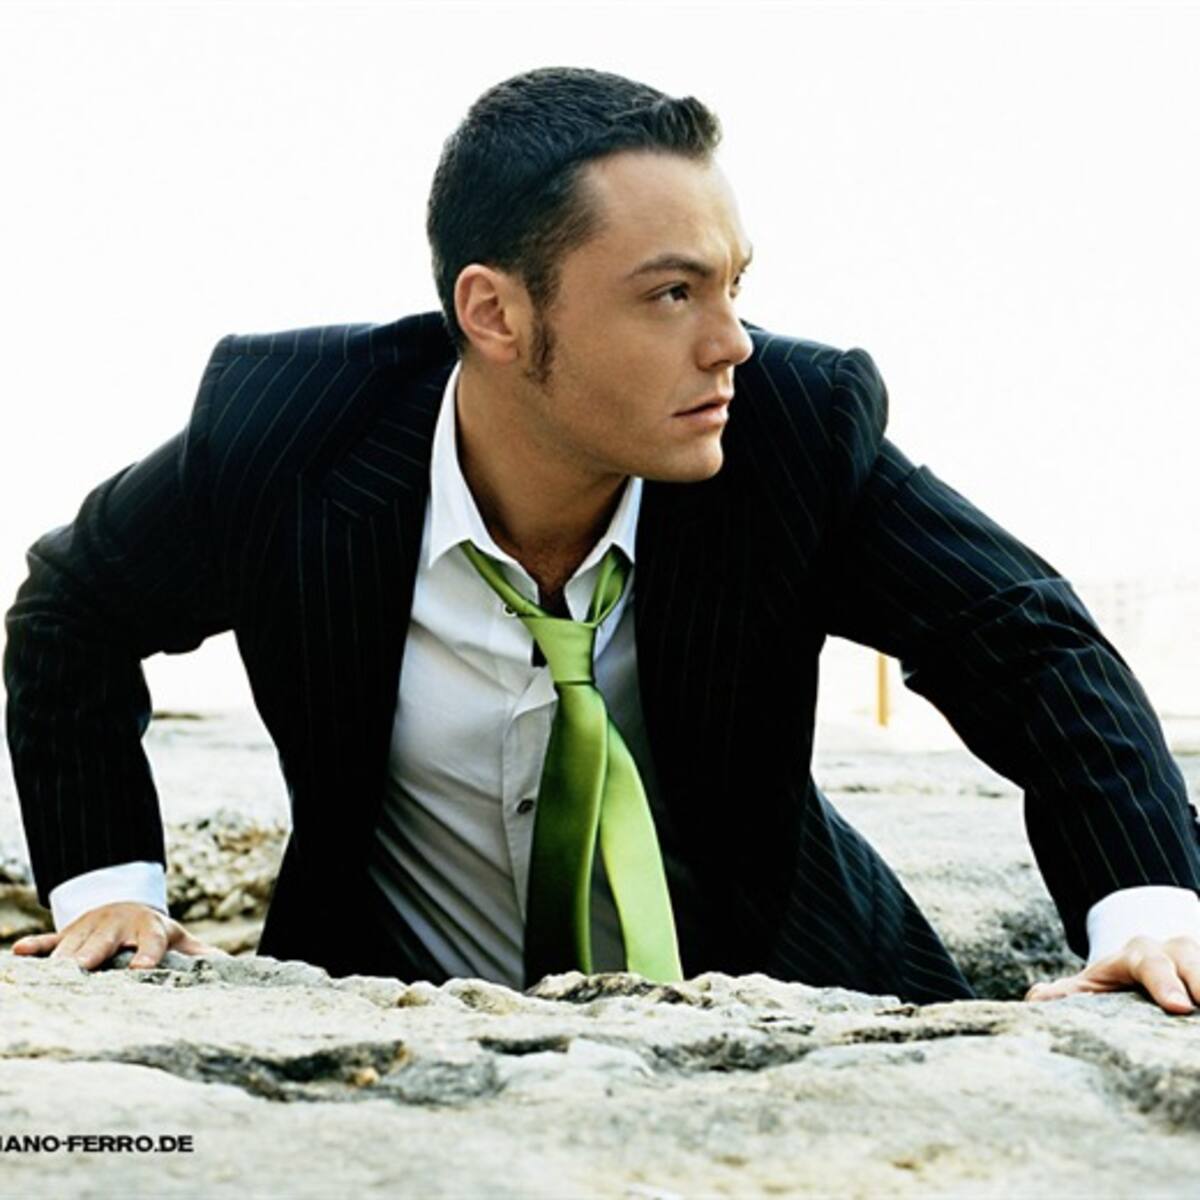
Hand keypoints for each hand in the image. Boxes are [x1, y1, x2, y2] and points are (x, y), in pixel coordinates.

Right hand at [11, 901, 225, 969]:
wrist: (126, 904)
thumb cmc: (155, 932)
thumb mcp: (179, 938)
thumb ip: (199, 954)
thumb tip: (230, 966)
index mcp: (148, 931)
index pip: (151, 944)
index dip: (147, 956)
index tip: (142, 970)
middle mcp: (117, 927)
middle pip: (104, 943)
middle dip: (93, 955)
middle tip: (82, 971)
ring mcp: (90, 929)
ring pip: (73, 945)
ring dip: (62, 959)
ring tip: (53, 977)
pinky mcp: (68, 933)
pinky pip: (48, 940)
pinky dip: (35, 946)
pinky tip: (19, 952)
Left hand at [1024, 934, 1198, 1014]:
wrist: (1148, 959)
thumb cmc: (1117, 983)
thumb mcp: (1092, 986)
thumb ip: (1067, 995)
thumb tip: (1037, 1000)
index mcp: (1139, 954)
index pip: (1150, 963)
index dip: (1164, 982)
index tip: (1178, 1007)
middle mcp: (1177, 951)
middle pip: (1193, 957)